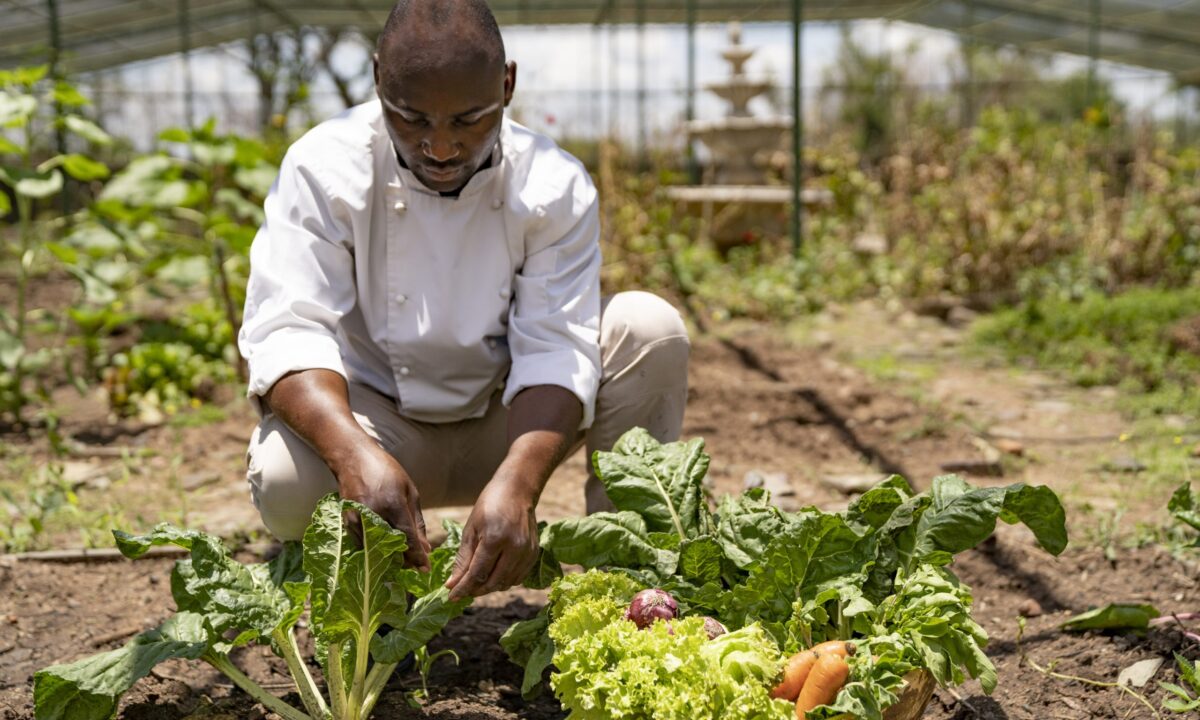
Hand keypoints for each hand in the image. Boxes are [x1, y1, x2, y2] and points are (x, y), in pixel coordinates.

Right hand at [333, 442, 430, 570]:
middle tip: (416, 567)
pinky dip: (375, 550)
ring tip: (402, 560)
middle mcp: (374, 513)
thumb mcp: (409, 491)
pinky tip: (384, 549)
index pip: (407, 537)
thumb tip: (425, 548)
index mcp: (393, 503)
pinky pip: (363, 544)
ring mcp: (358, 518)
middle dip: (405, 560)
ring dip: (390, 558)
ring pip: (376, 550)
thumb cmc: (387, 471)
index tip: (425, 569)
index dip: (417, 556)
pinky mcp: (347, 522)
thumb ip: (417, 521)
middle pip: (392, 548)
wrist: (353, 458)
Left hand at [445, 473, 538, 599]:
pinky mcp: (534, 554)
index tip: (451, 596)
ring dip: (489, 587)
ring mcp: (527, 552)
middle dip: (475, 590)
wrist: (518, 490)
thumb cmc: (489, 505)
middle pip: (493, 582)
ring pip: (506, 583)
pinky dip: (504, 581)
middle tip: (462, 591)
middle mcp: (515, 548)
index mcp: (495, 538)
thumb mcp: (470, 529)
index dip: (463, 587)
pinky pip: (517, 578)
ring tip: (476, 583)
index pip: (477, 573)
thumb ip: (462, 559)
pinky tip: (493, 575)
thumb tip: (452, 584)